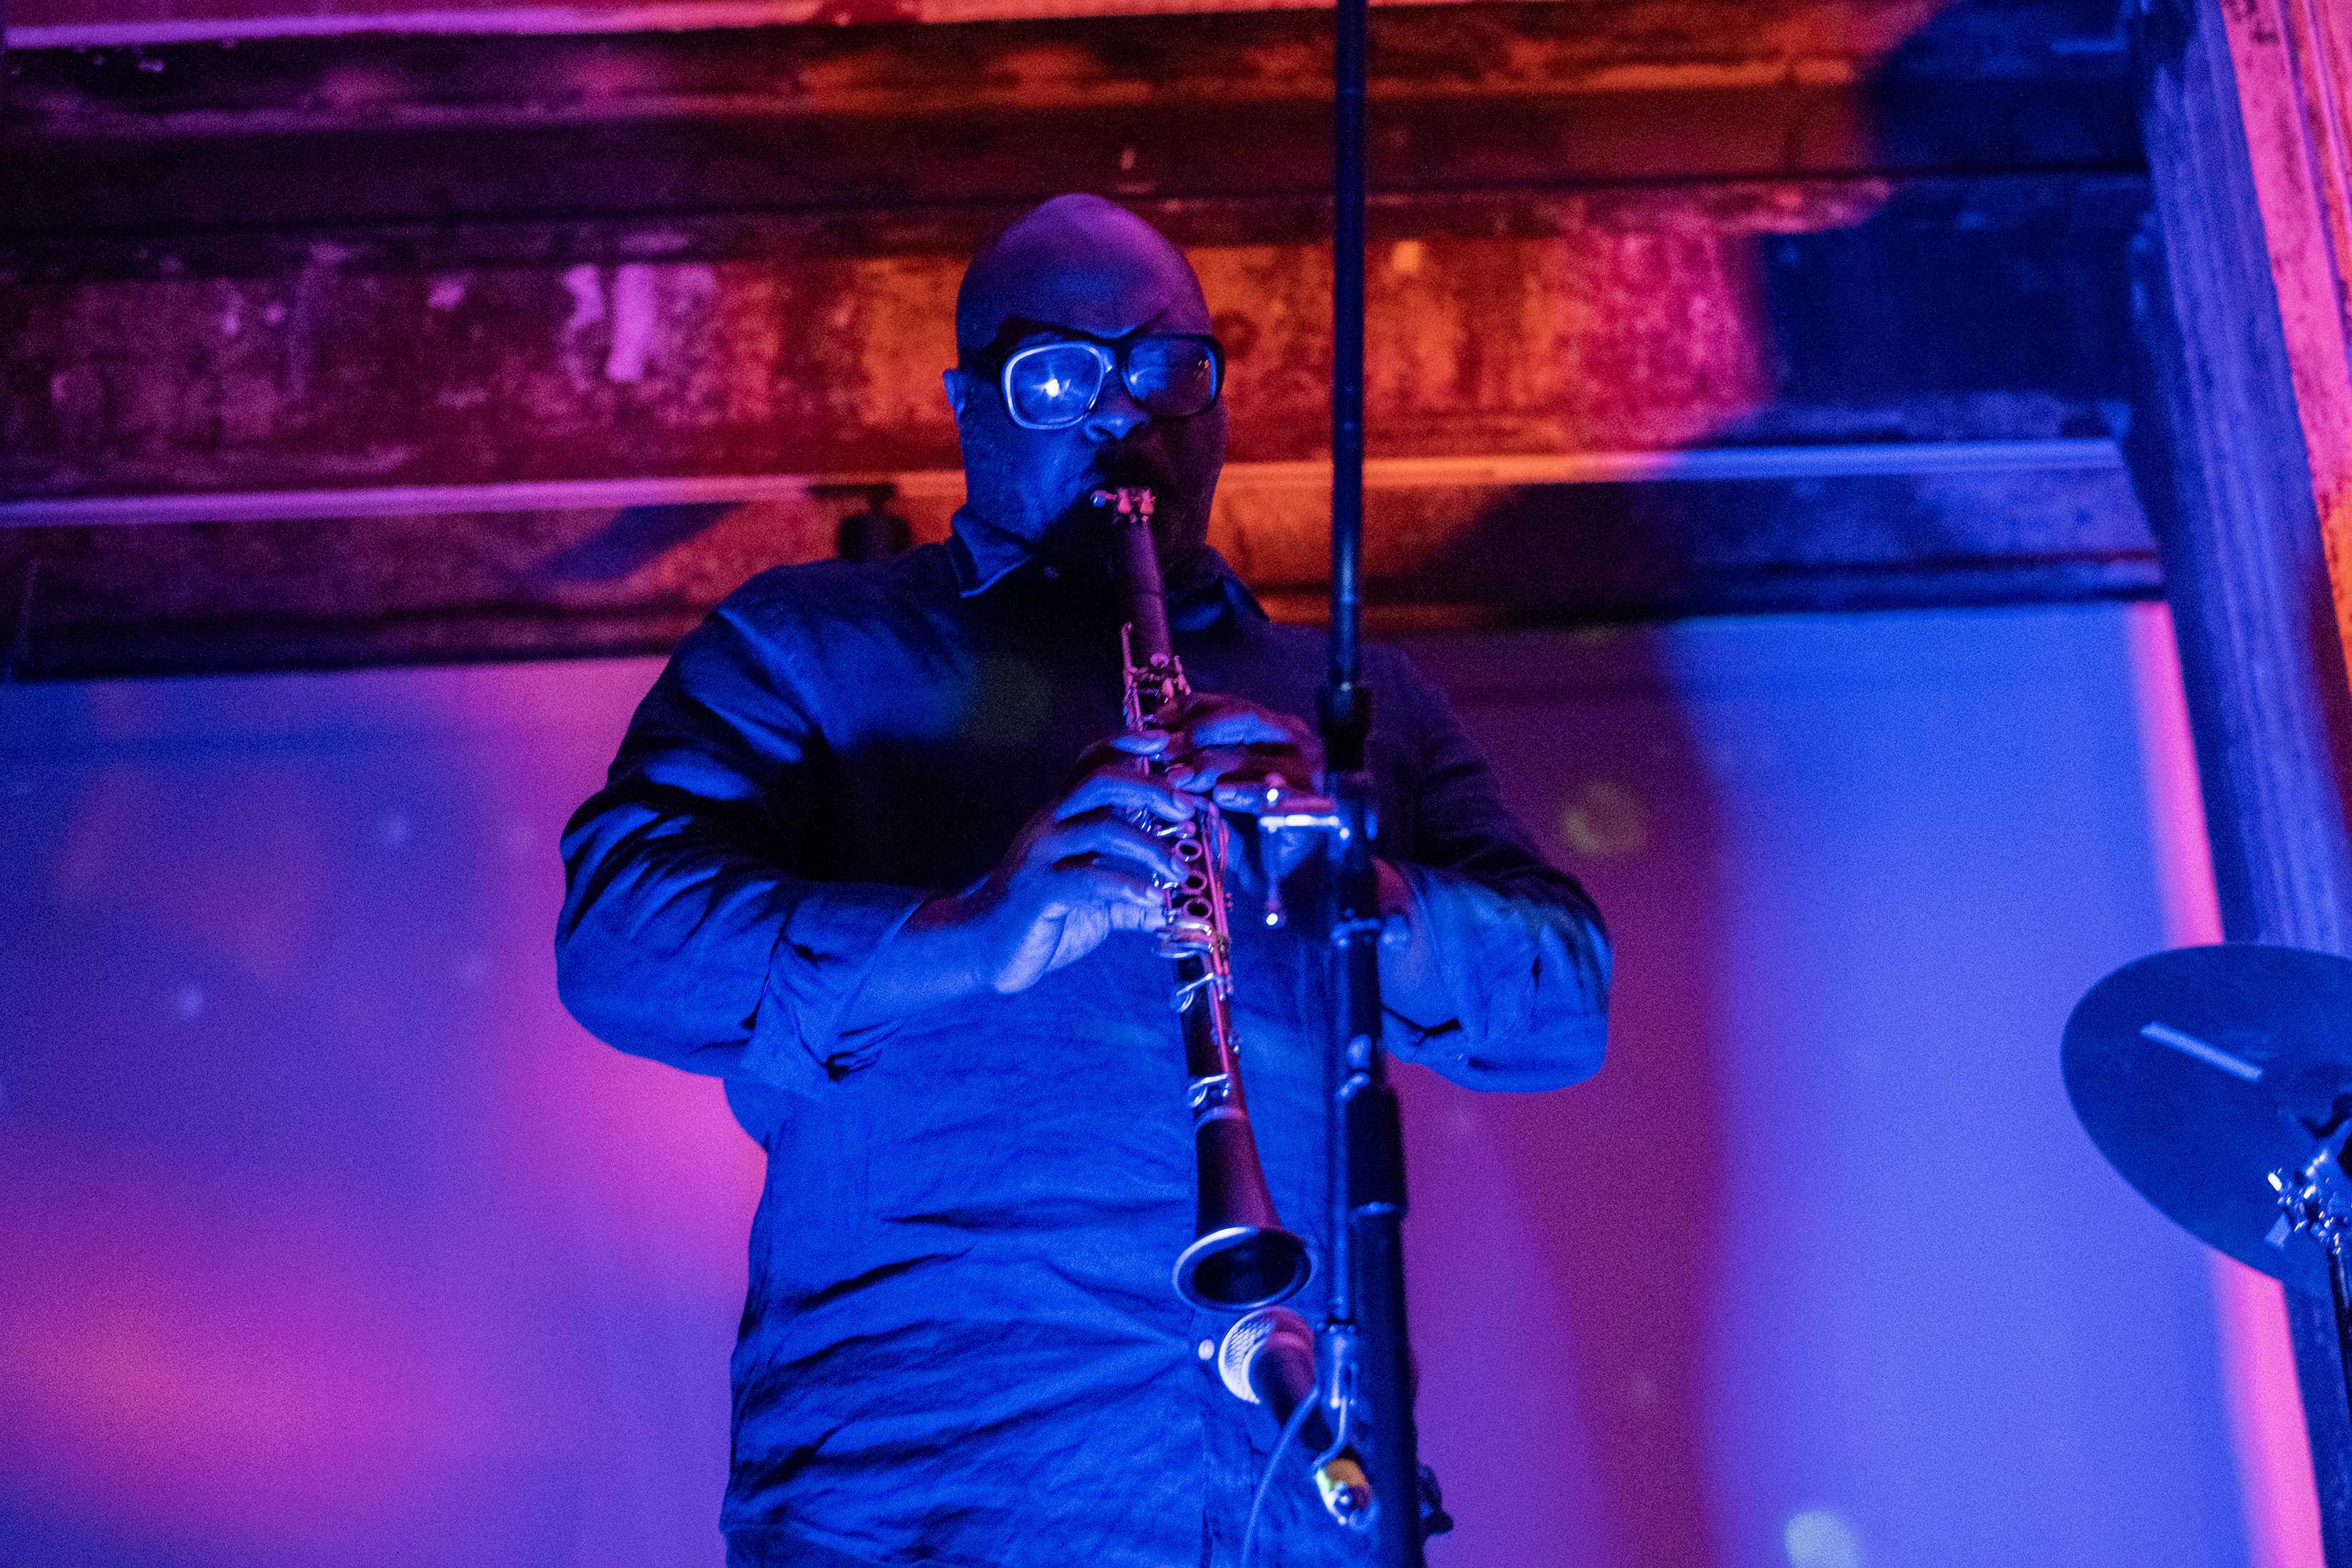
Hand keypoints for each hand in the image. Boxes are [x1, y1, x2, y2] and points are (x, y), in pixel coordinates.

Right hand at [922, 757, 1194, 994]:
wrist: (984, 949)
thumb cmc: (1040, 917)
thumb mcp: (1093, 900)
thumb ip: (1129, 895)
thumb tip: (1170, 906)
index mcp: (1063, 817)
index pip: (1092, 762)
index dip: (1126, 743)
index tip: (1164, 741)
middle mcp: (1051, 825)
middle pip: (1102, 782)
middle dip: (1150, 788)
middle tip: (1188, 810)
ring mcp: (1042, 855)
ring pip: (1102, 828)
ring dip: (1150, 846)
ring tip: (1180, 869)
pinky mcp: (1039, 891)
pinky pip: (1090, 880)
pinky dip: (1130, 887)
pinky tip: (1156, 901)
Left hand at [1109, 692, 1324, 810]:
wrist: (1277, 872)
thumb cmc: (1245, 825)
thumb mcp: (1217, 786)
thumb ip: (1195, 760)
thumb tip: (1156, 741)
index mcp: (1274, 728)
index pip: (1231, 704)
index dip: (1193, 708)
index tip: (1159, 720)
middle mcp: (1294, 741)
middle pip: (1243, 718)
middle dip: (1197, 732)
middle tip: (1165, 751)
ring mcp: (1307, 771)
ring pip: (1253, 755)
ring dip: (1211, 764)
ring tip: (1180, 778)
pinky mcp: (1310, 806)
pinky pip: (1273, 794)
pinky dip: (1245, 793)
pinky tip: (1221, 796)